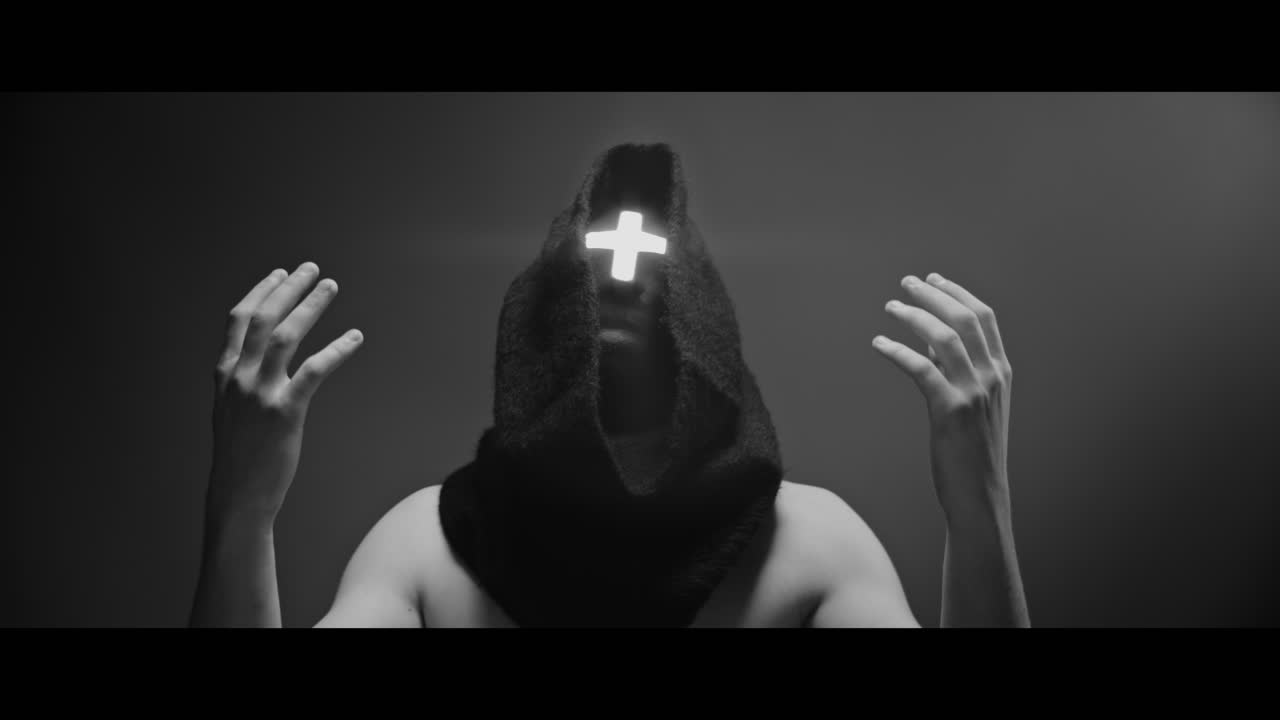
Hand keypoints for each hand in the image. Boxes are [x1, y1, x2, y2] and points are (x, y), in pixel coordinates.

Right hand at [208, 262, 362, 520]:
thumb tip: (258, 356)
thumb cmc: (241, 454)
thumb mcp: (229, 409)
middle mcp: (238, 378)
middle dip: (288, 288)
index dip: (261, 292)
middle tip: (312, 268)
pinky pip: (314, 370)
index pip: (239, 319)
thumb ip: (239, 380)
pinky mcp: (284, 412)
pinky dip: (337, 349)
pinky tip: (355, 337)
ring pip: (285, 336)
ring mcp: (259, 394)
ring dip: (310, 306)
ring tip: (330, 287)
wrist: (239, 495)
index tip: (280, 272)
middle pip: (263, 318)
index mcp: (225, 374)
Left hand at [872, 272, 1012, 518]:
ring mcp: (975, 393)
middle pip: (964, 318)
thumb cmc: (972, 451)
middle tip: (906, 283)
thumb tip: (931, 339)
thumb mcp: (975, 404)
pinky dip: (898, 351)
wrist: (980, 496)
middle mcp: (993, 376)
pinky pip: (922, 369)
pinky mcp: (951, 411)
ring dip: (914, 316)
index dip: (957, 293)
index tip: (933, 279)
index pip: (983, 317)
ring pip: (944, 337)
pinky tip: (878, 344)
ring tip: (890, 307)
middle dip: (933, 295)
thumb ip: (958, 370)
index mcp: (1001, 372)